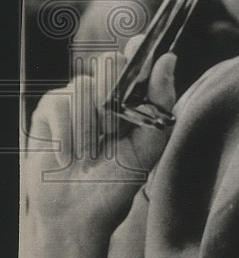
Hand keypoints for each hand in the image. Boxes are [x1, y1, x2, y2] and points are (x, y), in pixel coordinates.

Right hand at [24, 38, 175, 257]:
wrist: (78, 214)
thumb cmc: (118, 181)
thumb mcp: (149, 144)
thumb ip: (161, 102)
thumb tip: (169, 58)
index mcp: (132, 98)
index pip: (137, 59)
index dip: (139, 47)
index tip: (140, 43)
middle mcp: (104, 92)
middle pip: (110, 63)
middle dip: (114, 94)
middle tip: (112, 129)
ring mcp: (75, 99)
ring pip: (84, 85)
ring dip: (90, 123)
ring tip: (91, 152)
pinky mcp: (49, 110)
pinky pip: (59, 104)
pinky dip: (66, 133)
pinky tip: (68, 156)